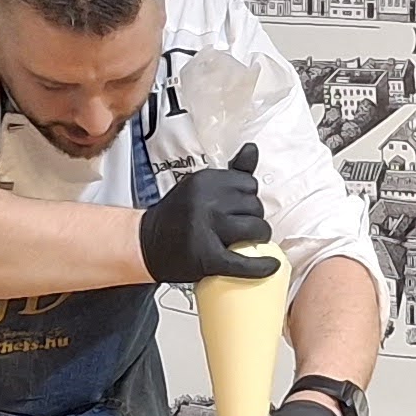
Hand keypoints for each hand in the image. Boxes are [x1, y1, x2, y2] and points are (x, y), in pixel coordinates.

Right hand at [139, 143, 279, 284]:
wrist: (145, 244)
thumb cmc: (176, 216)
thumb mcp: (200, 186)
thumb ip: (231, 171)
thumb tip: (252, 149)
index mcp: (205, 181)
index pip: (249, 184)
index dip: (248, 198)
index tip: (238, 208)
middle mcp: (206, 201)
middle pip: (255, 206)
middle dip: (254, 218)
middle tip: (241, 227)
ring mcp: (206, 229)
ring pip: (256, 229)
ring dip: (258, 238)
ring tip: (246, 242)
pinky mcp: (207, 257)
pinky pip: (244, 262)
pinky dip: (261, 266)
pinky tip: (270, 265)